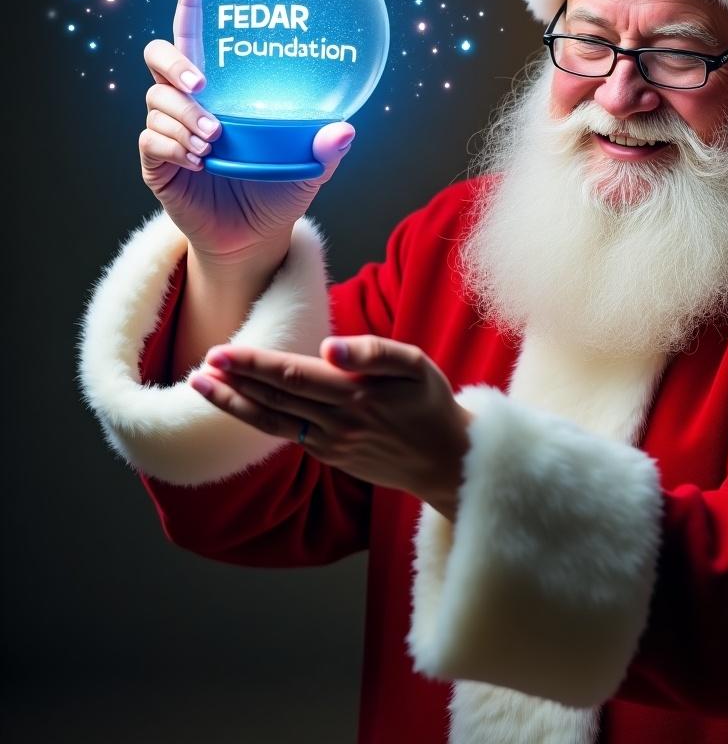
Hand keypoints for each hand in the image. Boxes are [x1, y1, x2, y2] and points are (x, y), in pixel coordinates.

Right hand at [140, 0, 356, 262]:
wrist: (255, 238)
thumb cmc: (277, 191)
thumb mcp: (308, 167)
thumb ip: (326, 147)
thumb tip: (346, 129)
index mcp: (221, 91)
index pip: (197, 37)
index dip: (192, 2)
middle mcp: (188, 103)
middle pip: (159, 57)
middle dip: (175, 64)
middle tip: (204, 87)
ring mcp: (168, 131)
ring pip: (157, 102)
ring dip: (186, 118)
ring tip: (214, 143)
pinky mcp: (157, 163)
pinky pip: (152, 140)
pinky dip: (174, 146)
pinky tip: (199, 161)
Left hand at [188, 335, 474, 519]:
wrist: (446, 460)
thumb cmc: (431, 403)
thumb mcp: (415, 366)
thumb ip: (373, 352)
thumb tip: (327, 348)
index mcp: (354, 395)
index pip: (291, 376)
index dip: (252, 365)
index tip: (219, 354)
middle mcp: (336, 423)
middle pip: (274, 398)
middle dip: (234, 381)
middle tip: (200, 364)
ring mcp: (330, 444)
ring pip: (272, 421)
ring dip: (234, 404)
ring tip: (202, 386)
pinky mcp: (330, 456)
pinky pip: (288, 435)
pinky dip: (259, 419)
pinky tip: (243, 405)